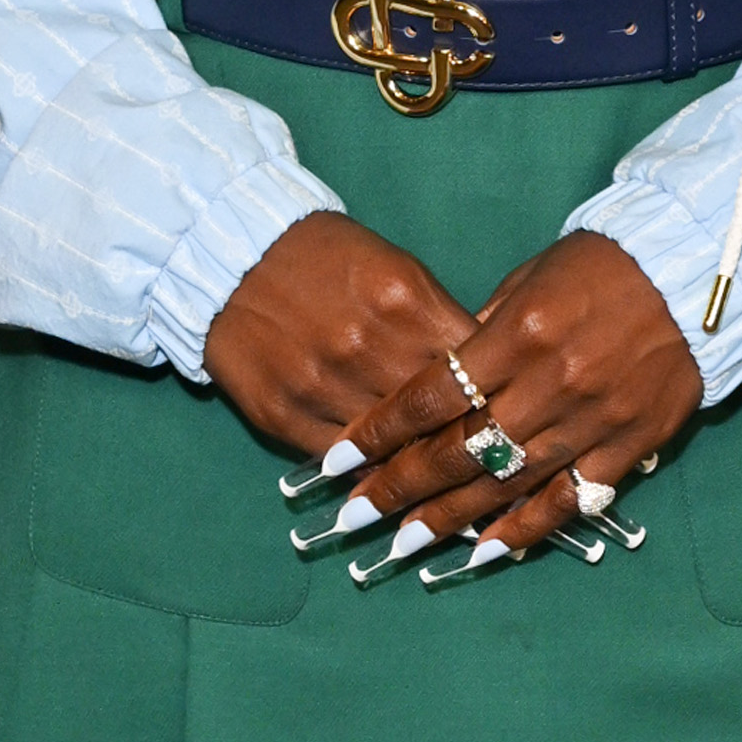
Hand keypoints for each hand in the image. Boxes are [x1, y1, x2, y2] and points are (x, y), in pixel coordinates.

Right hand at [205, 213, 477, 468]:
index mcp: (406, 303)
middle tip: (488, 467)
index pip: (474, 371)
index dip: (497, 400)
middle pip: (438, 418)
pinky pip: (341, 462)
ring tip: (445, 487)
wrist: (234, 255)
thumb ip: (440, 325)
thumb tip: (481, 382)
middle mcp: (368, 347)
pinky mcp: (283, 414)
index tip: (507, 423)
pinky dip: (368, 471)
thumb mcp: (399, 271)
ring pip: (392, 450)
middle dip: (465, 443)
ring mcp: (323, 385)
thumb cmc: (327, 259)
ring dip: (419, 467)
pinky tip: (387, 477)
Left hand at [340, 231, 703, 566]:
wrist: (696, 271)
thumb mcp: (530, 278)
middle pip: (458, 449)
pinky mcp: (628, 445)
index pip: (432, 395)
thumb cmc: (603, 266)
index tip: (342, 460)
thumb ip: (482, 333)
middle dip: (400, 487)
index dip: (382, 433)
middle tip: (356, 517)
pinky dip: (528, 528)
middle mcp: (550, 384)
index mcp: (518, 335)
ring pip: (506, 482)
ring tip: (404, 545)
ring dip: (451, 518)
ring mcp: (591, 420)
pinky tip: (489, 551)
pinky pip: (570, 498)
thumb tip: (437, 384)